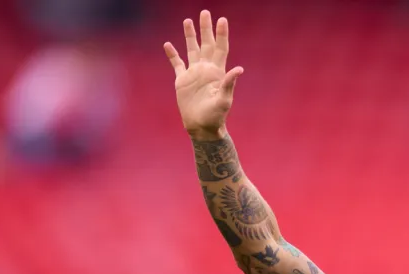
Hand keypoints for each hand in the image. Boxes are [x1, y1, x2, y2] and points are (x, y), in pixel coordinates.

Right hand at [163, 10, 244, 138]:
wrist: (202, 127)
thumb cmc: (216, 116)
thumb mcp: (224, 100)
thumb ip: (229, 84)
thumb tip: (239, 69)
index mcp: (217, 72)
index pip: (221, 48)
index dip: (221, 34)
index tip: (222, 19)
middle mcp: (206, 69)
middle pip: (207, 44)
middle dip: (206, 28)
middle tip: (206, 12)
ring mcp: (194, 74)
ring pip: (192, 50)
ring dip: (190, 36)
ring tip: (188, 20)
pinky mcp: (182, 81)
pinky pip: (177, 64)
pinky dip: (172, 54)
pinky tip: (168, 44)